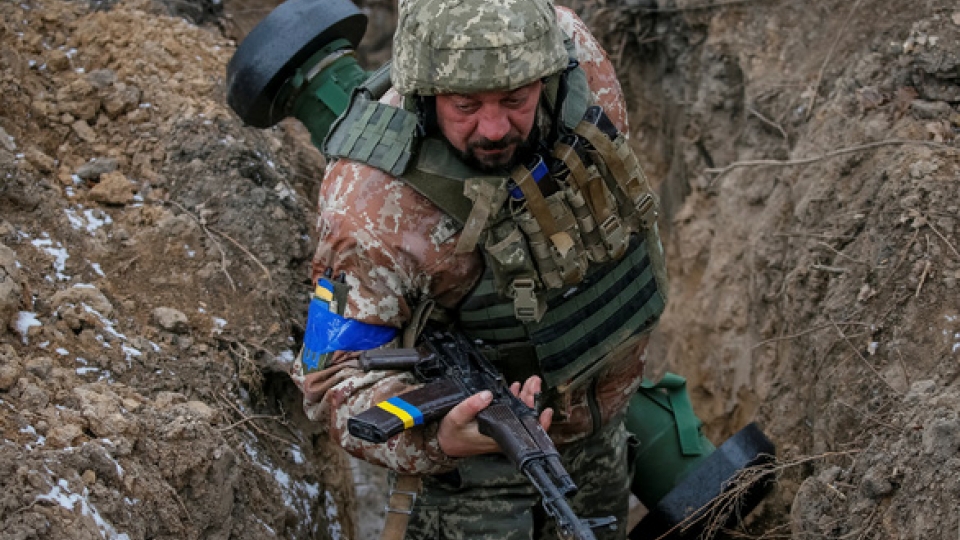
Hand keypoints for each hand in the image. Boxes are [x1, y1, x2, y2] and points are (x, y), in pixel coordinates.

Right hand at [437, 376, 553, 457]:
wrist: (442, 443)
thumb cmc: (450, 434)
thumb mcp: (456, 418)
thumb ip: (471, 406)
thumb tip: (487, 394)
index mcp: (497, 436)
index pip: (525, 431)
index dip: (539, 422)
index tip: (546, 410)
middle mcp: (502, 435)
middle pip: (524, 418)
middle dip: (532, 399)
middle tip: (534, 382)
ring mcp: (500, 429)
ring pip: (519, 413)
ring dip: (525, 397)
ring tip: (528, 382)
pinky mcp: (495, 424)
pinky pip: (510, 412)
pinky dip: (514, 399)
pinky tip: (515, 388)